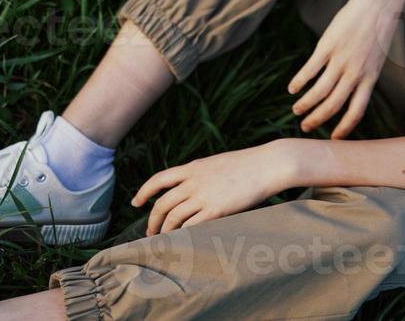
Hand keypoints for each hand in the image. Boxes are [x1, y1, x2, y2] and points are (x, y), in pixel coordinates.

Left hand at [132, 143, 291, 235]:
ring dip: (165, 231)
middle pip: (162, 203)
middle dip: (153, 219)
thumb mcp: (218, 163)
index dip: (144, 191)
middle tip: (150, 231)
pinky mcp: (216, 209)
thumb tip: (192, 188)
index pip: (159, 179)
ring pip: (173, 217)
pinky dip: (182, 235)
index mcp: (193, 167)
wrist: (268, 164)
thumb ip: (202, 174)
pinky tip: (181, 242)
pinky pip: (191, 226)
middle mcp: (194, 181)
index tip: (136, 202)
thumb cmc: (249, 164)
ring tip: (163, 240)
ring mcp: (204, 195)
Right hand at [287, 0, 404, 139]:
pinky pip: (310, 70)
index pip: (357, 111)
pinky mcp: (328, 46)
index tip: (333, 138)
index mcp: (370, 78)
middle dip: (317, 119)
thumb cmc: (377, 30)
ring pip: (318, 91)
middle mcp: (355, 73)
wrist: (379, 2)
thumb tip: (348, 91)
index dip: (344, 128)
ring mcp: (341, 60)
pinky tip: (292, 88)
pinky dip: (299, 82)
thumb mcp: (376, 57)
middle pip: (333, 105)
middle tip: (305, 126)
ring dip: (305, 104)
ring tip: (296, 109)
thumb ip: (363, 75)